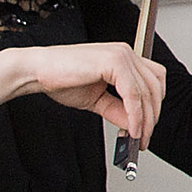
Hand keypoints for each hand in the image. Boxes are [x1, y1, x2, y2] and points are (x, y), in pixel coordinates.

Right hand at [17, 41, 165, 142]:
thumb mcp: (96, 100)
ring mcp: (121, 55)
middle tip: (144, 138)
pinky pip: (133, 94)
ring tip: (138, 138)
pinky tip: (131, 129)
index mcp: (123, 58)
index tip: (147, 128)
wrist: (36, 71)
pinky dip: (135, 115)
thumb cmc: (61, 79)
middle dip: (152, 116)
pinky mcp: (114, 62)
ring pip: (146, 92)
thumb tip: (134, 126)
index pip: (153, 80)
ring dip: (145, 120)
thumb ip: (117, 110)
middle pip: (155, 87)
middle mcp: (125, 53)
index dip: (154, 105)